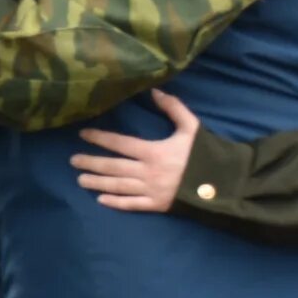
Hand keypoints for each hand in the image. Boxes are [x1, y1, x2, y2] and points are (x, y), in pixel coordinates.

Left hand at [71, 91, 199, 212]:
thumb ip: (173, 108)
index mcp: (154, 152)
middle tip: (73, 161)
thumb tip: (155, 91)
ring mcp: (152, 190)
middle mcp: (148, 172)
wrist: (224, 184)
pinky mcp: (158, 205)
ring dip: (97, 183)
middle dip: (92, 163)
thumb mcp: (191, 127)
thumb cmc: (207, 154)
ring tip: (80, 180)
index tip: (83, 135)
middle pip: (113, 167)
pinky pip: (133, 205)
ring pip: (118, 186)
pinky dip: (116, 203)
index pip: (120, 144)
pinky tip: (101, 200)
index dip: (100, 139)